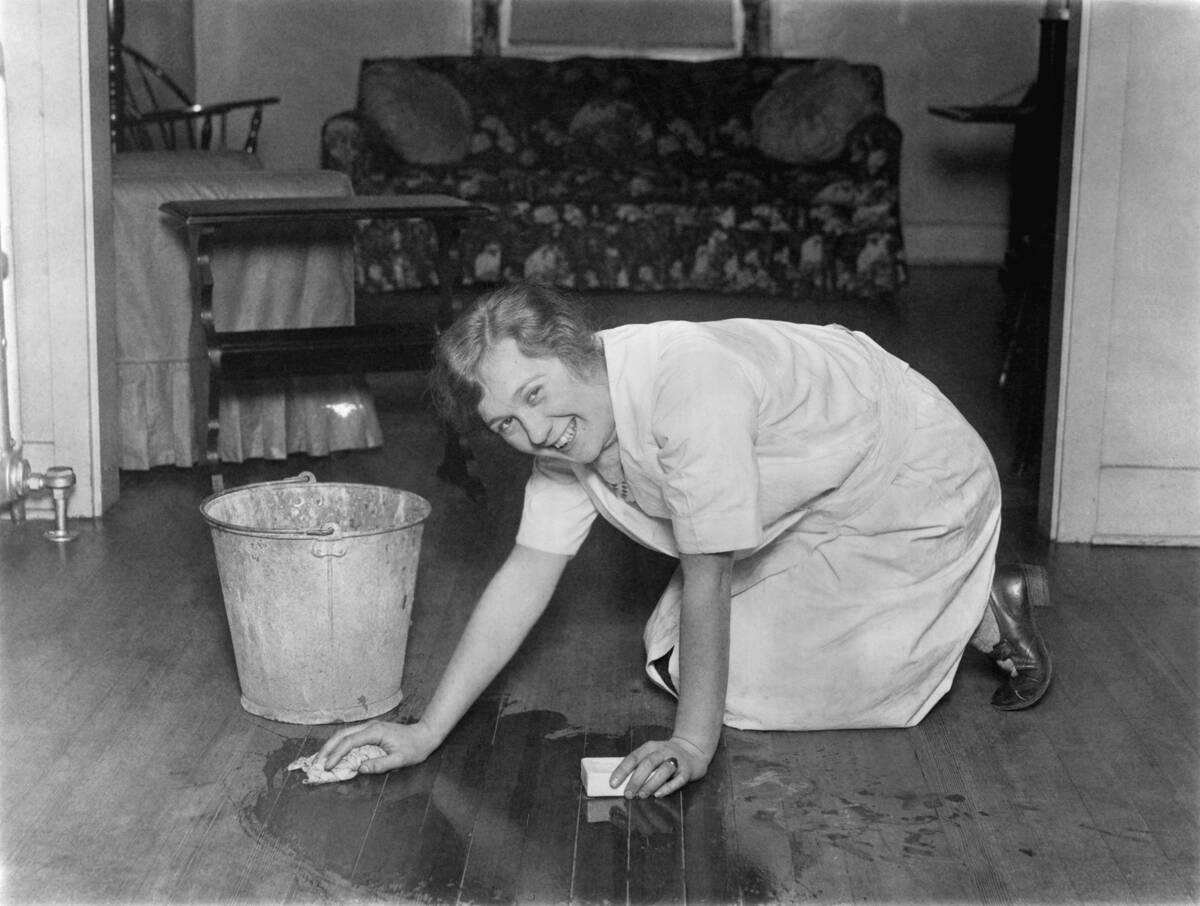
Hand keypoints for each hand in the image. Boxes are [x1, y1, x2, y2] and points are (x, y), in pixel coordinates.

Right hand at [314, 719, 440, 774]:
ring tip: (320, 760)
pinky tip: (334, 754)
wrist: (424, 735)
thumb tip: (360, 769)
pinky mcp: (370, 732)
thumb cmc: (414, 748)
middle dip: (327, 749)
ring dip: (331, 746)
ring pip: (344, 734)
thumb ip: (381, 764)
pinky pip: (350, 737)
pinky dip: (339, 745)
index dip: (336, 754)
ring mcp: (369, 728)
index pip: (349, 742)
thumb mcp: (401, 760)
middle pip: (342, 735)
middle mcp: (369, 727)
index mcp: (375, 732)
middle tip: (315, 764)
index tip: (327, 767)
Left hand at [611, 736, 709, 799]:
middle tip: (627, 794)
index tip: (613, 784)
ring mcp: (676, 760)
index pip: (633, 758)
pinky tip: (658, 794)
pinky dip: (667, 787)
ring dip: (650, 784)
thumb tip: (621, 784)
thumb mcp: (652, 754)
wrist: (693, 751)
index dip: (622, 771)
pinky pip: (677, 780)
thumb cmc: (666, 757)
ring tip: (641, 795)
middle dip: (635, 780)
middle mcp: (663, 751)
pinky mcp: (687, 771)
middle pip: (647, 764)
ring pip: (662, 770)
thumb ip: (639, 766)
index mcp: (650, 747)